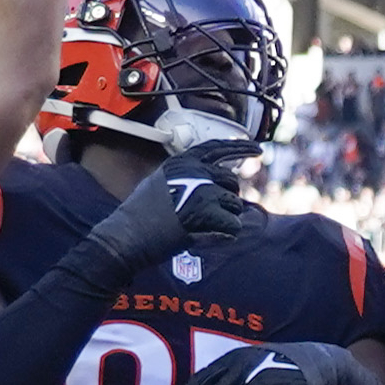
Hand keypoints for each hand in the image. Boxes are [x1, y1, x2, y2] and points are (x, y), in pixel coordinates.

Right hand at [89, 143, 262, 267]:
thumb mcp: (160, 183)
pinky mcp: (207, 212)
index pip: (217, 148)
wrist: (126, 236)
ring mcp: (202, 190)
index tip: (258, 150)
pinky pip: (233, 225)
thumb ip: (186, 177)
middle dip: (229, 199)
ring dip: (225, 219)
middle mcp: (194, 171)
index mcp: (182, 162)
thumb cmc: (140, 216)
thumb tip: (216, 181)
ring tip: (201, 228)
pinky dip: (225, 235)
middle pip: (231, 182)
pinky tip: (207, 237)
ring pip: (235, 205)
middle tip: (214, 214)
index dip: (241, 148)